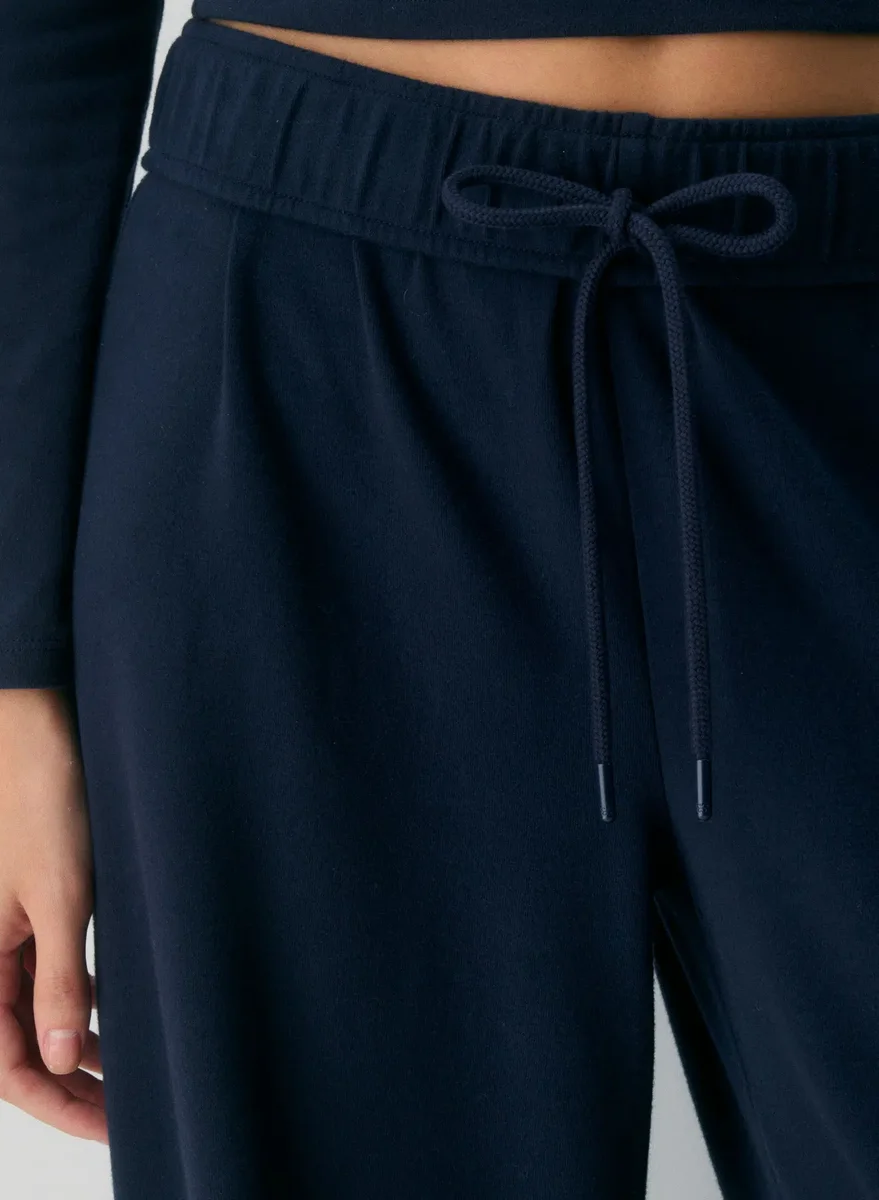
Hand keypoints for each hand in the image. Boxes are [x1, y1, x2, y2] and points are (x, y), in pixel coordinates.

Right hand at [0, 687, 107, 1143]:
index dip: (58, 1104)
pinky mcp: (34, 909)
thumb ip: (60, 979)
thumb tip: (64, 1058)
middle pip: (22, 1047)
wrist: (41, 733)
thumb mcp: (60, 898)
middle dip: (71, 1088)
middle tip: (125, 1114)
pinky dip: (81, 1002)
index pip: (9, 1064)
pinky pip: (49, 975)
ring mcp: (9, 933)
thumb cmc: (44, 804)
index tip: (108, 1127)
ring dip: (79, 1048)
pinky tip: (114, 1014)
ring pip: (38, 1013)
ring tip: (127, 1076)